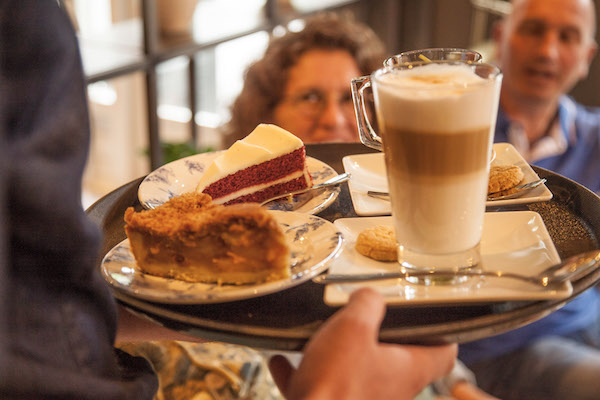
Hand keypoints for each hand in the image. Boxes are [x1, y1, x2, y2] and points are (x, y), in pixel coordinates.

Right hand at [269, 288, 456, 398]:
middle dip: (378, 339)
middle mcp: (390, 390)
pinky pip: (320, 388)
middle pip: (396, 362)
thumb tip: (369, 295)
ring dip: (338, 356)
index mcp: (407, 369)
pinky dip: (303, 374)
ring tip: (319, 336)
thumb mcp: (353, 328)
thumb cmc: (335, 385)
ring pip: (356, 374)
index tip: (431, 319)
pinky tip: (283, 361)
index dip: (441, 334)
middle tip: (364, 319)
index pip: (443, 354)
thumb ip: (367, 304)